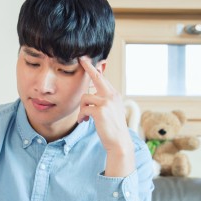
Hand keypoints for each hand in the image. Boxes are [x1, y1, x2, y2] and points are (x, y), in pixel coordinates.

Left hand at [78, 57, 134, 177]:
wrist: (119, 142)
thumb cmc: (112, 128)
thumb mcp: (111, 111)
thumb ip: (104, 101)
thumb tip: (91, 95)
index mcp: (114, 94)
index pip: (102, 78)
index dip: (94, 69)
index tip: (87, 60)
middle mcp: (112, 95)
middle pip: (96, 77)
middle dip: (88, 67)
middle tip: (81, 59)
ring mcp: (106, 102)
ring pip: (84, 98)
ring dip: (81, 109)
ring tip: (84, 118)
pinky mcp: (100, 111)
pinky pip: (84, 109)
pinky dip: (81, 116)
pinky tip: (84, 122)